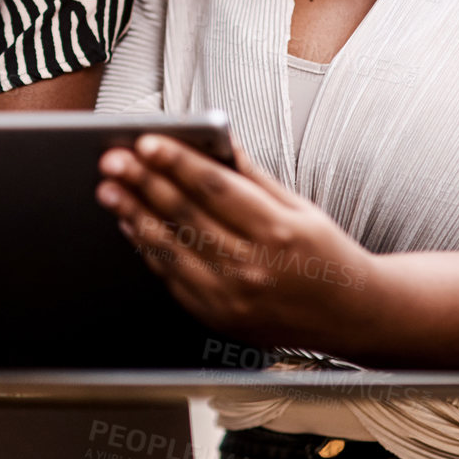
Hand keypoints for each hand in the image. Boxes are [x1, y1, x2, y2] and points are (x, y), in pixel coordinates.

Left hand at [96, 135, 378, 354]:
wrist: (349, 316)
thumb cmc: (325, 255)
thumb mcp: (301, 207)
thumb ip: (254, 177)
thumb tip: (218, 141)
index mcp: (279, 232)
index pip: (216, 189)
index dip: (178, 163)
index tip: (147, 141)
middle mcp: (253, 268)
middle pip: (185, 217)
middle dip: (144, 183)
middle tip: (113, 160)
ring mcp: (232, 298)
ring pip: (170, 249)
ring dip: (133, 215)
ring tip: (109, 189)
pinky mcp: (217, 318)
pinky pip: (172, 278)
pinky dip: (147, 249)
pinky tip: (131, 224)